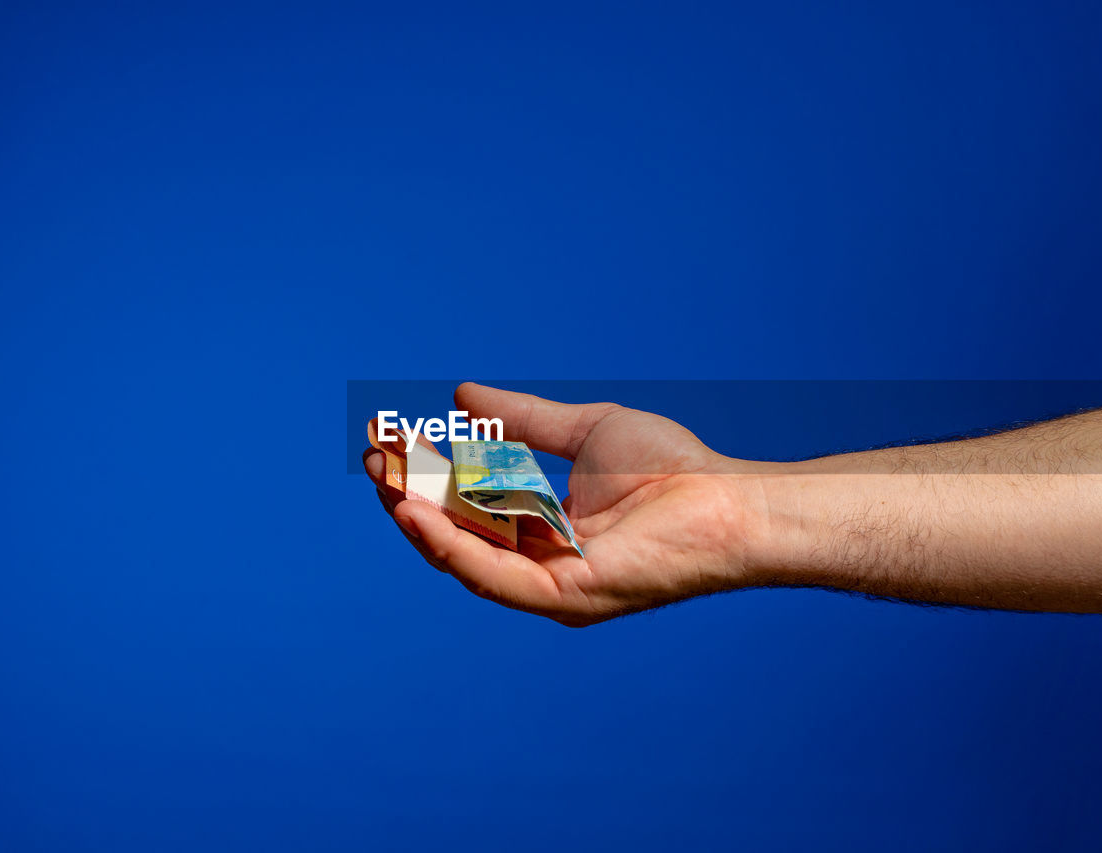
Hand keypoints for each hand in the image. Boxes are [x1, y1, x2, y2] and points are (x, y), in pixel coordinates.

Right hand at [364, 383, 763, 625]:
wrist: (727, 498)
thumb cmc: (672, 469)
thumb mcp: (584, 432)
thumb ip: (525, 420)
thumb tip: (463, 394)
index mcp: (543, 532)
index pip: (469, 507)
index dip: (428, 475)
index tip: (392, 437)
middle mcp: (539, 565)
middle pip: (457, 533)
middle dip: (411, 493)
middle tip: (374, 452)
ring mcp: (548, 587)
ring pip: (464, 557)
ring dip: (418, 518)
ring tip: (383, 476)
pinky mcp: (562, 597)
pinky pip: (492, 576)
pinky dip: (450, 546)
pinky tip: (416, 512)